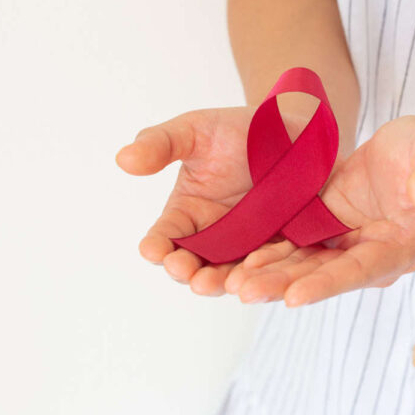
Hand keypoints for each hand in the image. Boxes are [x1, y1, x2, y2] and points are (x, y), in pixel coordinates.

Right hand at [115, 107, 309, 295]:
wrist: (292, 131)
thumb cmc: (235, 130)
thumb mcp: (194, 131)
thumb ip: (160, 143)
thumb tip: (123, 159)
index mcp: (185, 213)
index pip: (164, 237)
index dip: (157, 246)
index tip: (152, 249)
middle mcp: (213, 236)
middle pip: (194, 264)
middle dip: (188, 271)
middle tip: (186, 272)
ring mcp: (247, 245)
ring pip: (230, 272)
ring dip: (222, 281)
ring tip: (220, 284)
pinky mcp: (280, 246)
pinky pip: (270, 266)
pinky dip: (263, 274)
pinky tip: (259, 274)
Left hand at [224, 115, 414, 305]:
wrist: (413, 149)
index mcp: (399, 248)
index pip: (360, 271)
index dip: (326, 284)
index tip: (293, 297)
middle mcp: (368, 255)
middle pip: (322, 276)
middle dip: (283, 284)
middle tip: (244, 292)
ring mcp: (344, 245)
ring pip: (302, 265)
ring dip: (268, 274)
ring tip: (232, 283)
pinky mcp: (325, 228)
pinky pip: (294, 244)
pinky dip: (269, 252)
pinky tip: (239, 259)